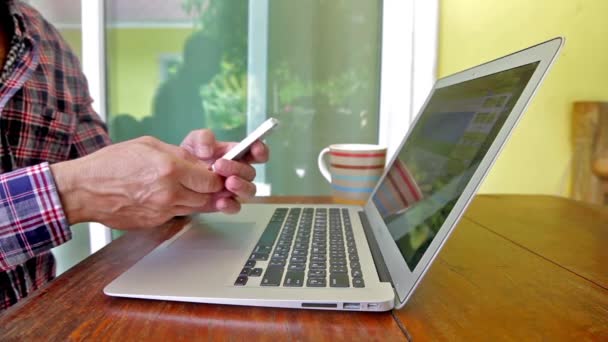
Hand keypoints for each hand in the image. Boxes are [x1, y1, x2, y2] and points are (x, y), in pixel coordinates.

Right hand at [50, 136, 223, 229]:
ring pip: (196, 208)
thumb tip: (198, 161)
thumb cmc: (110, 165)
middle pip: (208, 197)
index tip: (215, 173)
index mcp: (170, 169)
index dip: (217, 176)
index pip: (211, 180)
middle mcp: (169, 192)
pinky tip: (169, 196)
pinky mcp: (155, 222)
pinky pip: (177, 214)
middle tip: (207, 181)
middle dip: (211, 189)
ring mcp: (162, 210)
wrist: (83, 190)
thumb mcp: (148, 145)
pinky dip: (179, 206)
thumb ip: (178, 153)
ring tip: (188, 187)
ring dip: (197, 199)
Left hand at [180, 129, 269, 212]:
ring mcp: (234, 189)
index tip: (256, 149)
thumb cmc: (189, 157)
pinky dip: (230, 205)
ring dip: (241, 187)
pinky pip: (234, 207)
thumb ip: (203, 138)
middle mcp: (239, 172)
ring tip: (228, 183)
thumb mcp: (193, 141)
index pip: (255, 152)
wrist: (176, 178)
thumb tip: (209, 150)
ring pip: (249, 190)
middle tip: (220, 165)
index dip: (260, 150)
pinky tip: (220, 202)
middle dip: (238, 168)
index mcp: (236, 154)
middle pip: (250, 172)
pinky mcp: (225, 203)